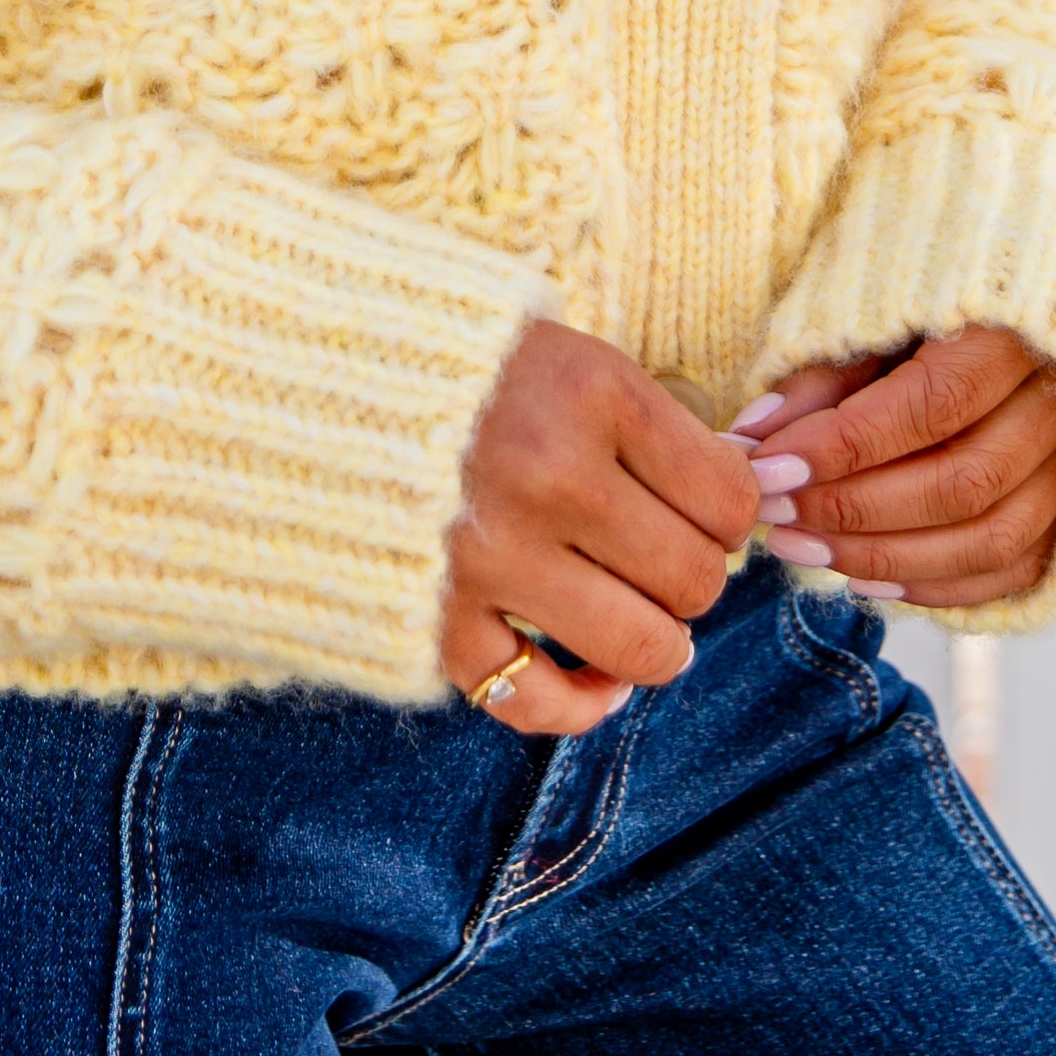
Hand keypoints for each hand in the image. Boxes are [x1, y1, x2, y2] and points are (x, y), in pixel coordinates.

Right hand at [443, 318, 762, 736]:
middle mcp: (549, 476)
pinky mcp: (439, 617)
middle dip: (693, 576)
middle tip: (661, 554)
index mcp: (590, 393)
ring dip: (658, 643)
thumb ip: (648, 423)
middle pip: (694, 577)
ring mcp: (492, 555)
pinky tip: (596, 679)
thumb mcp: (567, 352)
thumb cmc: (463, 361)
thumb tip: (741, 498)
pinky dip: (582, 703)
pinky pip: (539, 701)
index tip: (703, 506)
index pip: (727, 496)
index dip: (730, 512)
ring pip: (642, 646)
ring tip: (643, 618)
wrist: (313, 371)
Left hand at [727, 327, 1055, 609]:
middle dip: (854, 509)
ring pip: (992, 538)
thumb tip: (754, 439)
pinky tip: (865, 581)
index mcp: (1021, 327)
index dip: (843, 445)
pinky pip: (1014, 570)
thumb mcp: (878, 310)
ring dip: (886, 557)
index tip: (767, 468)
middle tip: (774, 515)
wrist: (1029, 295)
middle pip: (963, 483)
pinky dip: (937, 586)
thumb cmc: (935, 294)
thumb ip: (824, 375)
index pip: (932, 404)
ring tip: (802, 549)